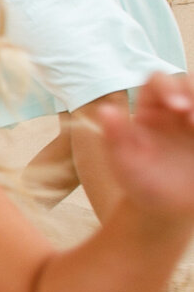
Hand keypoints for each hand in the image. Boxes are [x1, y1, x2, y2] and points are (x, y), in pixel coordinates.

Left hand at [92, 73, 193, 221]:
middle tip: (193, 119)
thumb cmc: (141, 184)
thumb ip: (115, 138)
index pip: (157, 82)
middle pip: (188, 82)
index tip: (177, 106)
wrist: (166, 209)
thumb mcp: (125, 164)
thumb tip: (105, 110)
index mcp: (150, 111)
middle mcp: (176, 111)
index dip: (168, 87)